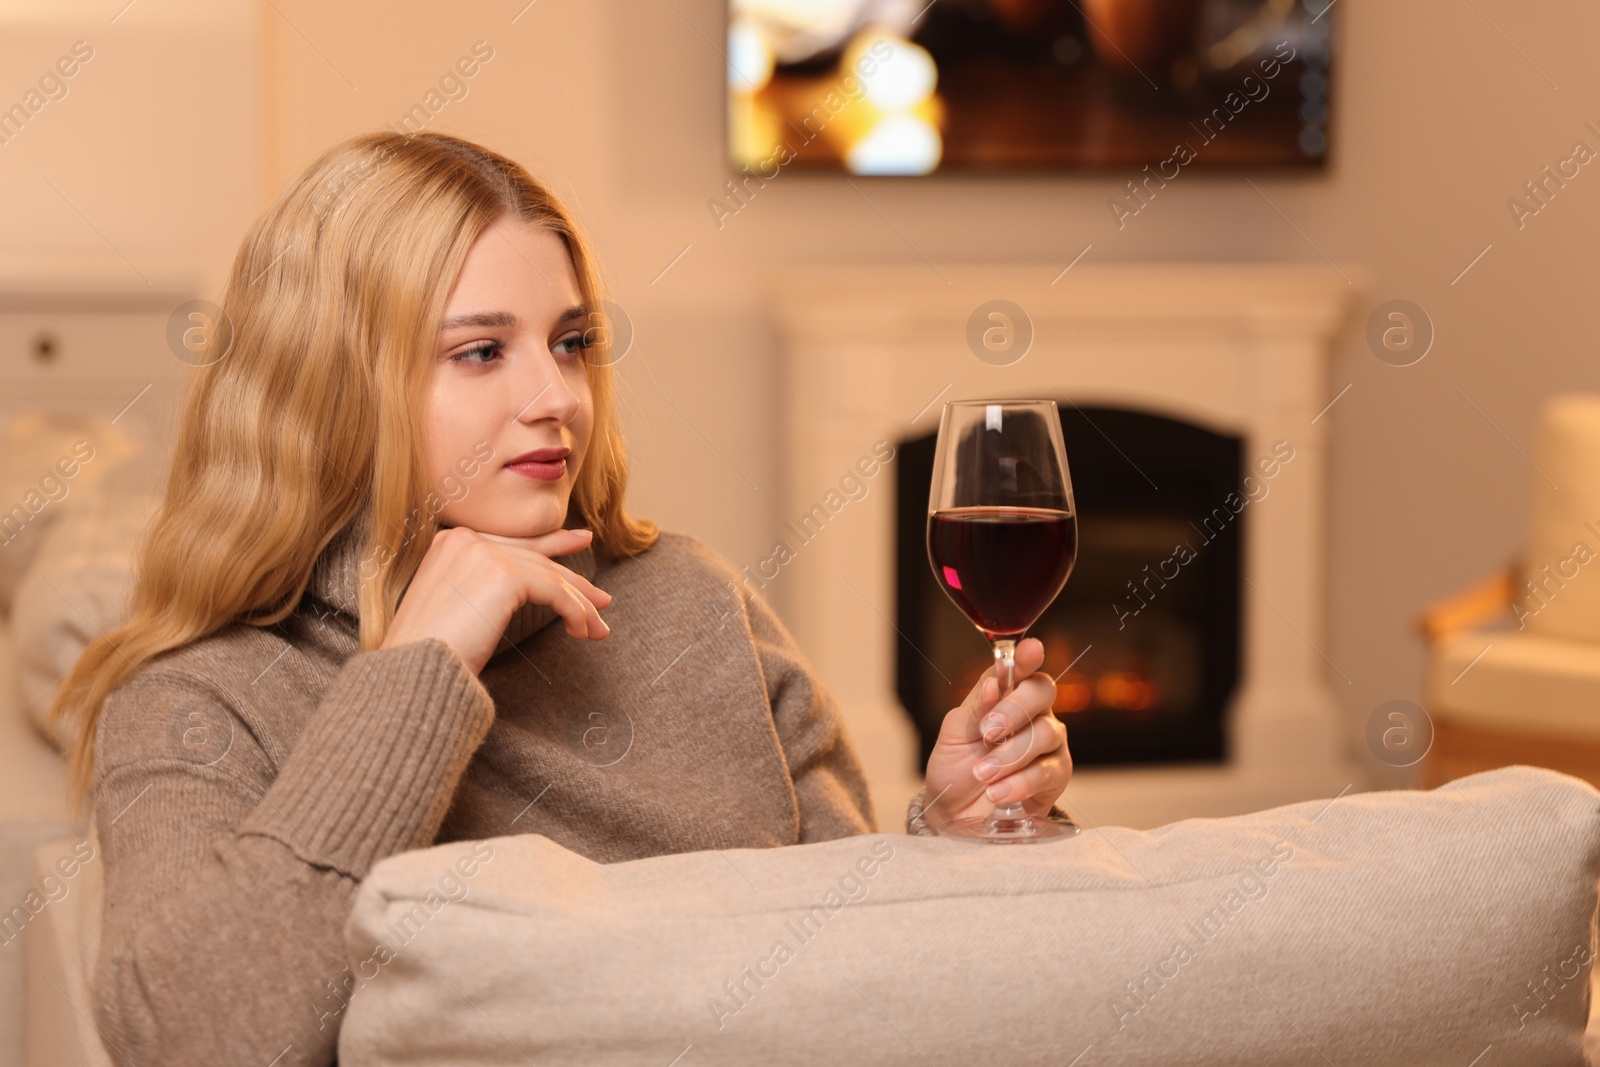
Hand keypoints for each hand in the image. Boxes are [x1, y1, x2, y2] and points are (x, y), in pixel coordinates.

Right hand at [380, 525, 612, 673]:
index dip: (550, 544)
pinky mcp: (503, 576)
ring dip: (579, 606)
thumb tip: (528, 586)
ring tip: (598, 629)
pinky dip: (574, 612)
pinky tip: (582, 632)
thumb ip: (485, 587)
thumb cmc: (429, 653)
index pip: (512, 542)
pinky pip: (553, 592)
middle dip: (573, 581)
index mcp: (449, 542)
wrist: (414, 671)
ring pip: (549, 577)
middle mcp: (465, 539)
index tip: (580, 541)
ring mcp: (483, 554)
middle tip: (602, 598)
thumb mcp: (458, 609)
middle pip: (534, 558)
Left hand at [921, 638, 1071, 831]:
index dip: (1027, 657)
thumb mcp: (955, 732)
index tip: (1030, 649)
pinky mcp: (1056, 778)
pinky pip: (1047, 772)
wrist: (954, 813)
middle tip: (987, 733)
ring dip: (1009, 755)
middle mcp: (1035, 714)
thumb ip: (976, 706)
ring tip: (982, 773)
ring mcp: (1049, 746)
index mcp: (1008, 696)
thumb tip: (993, 684)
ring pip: (1045, 733)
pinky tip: (997, 793)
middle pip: (1043, 692)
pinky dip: (1018, 783)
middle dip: (1013, 709)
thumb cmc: (956, 766)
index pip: (1023, 669)